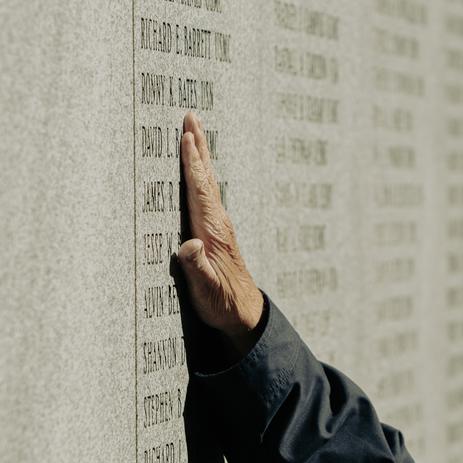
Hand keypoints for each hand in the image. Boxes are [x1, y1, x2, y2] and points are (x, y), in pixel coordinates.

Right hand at [177, 112, 263, 352]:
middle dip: (199, 147)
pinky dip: (201, 174)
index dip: (192, 164)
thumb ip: (196, 268)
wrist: (244, 313)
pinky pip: (206, 194)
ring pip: (208, 183)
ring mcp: (219, 225)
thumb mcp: (206, 290)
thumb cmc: (222, 303)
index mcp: (213, 232)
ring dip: (201, 156)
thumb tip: (188, 246)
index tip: (187, 137)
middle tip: (191, 117)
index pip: (200, 191)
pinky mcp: (217, 232)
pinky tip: (199, 169)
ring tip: (194, 132)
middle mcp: (219, 223)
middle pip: (207, 178)